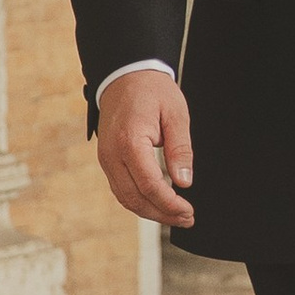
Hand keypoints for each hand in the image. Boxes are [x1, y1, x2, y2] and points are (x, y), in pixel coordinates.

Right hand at [97, 68, 194, 227]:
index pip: (149, 184)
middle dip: (162, 214)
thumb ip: (180, 149)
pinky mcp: (106, 160)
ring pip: (125, 198)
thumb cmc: (152, 91)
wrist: (125, 75)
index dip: (170, 203)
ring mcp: (105, 158)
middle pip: (134, 198)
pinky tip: (158, 203)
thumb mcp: (175, 115)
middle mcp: (111, 154)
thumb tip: (185, 181)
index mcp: (130, 141)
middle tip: (186, 219)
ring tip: (176, 216)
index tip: (188, 210)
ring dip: (150, 211)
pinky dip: (139, 201)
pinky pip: (120, 188)